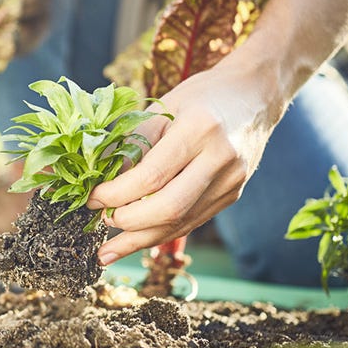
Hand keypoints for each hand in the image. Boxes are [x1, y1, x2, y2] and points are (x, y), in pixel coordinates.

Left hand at [86, 63, 281, 265]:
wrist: (254, 95)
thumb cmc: (200, 97)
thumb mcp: (161, 108)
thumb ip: (133, 144)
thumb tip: (100, 181)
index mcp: (200, 129)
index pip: (151, 176)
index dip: (116, 194)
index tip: (92, 199)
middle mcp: (221, 159)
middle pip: (169, 207)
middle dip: (129, 222)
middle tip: (101, 221)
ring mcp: (232, 181)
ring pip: (181, 222)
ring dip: (141, 240)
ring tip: (108, 253)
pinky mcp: (233, 194)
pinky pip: (191, 221)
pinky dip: (161, 233)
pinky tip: (136, 241)